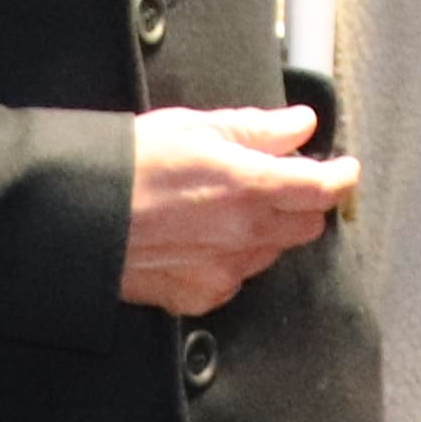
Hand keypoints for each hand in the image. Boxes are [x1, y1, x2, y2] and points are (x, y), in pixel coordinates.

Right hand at [121, 104, 352, 317]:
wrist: (76, 218)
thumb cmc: (128, 165)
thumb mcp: (193, 127)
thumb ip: (257, 129)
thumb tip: (300, 125)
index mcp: (250, 187)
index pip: (322, 190)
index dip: (341, 176)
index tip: (343, 168)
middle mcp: (245, 236)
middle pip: (307, 226)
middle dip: (303, 203)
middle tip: (279, 181)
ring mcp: (225, 272)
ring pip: (272, 252)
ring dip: (267, 230)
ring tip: (225, 205)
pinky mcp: (201, 296)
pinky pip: (237, 278)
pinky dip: (232, 258)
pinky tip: (201, 237)